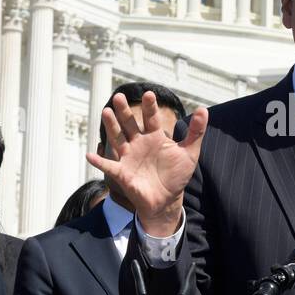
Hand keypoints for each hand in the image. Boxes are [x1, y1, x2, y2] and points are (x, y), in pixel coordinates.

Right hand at [86, 91, 207, 237]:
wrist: (166, 200)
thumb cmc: (176, 175)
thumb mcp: (189, 153)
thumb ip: (196, 132)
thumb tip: (203, 110)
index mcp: (154, 137)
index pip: (151, 118)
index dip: (150, 107)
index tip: (149, 94)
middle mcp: (138, 143)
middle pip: (130, 124)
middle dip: (124, 111)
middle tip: (119, 96)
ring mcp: (128, 157)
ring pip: (117, 138)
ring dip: (111, 126)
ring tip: (106, 111)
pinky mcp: (122, 173)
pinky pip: (108, 166)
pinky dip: (99, 162)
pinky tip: (90, 155)